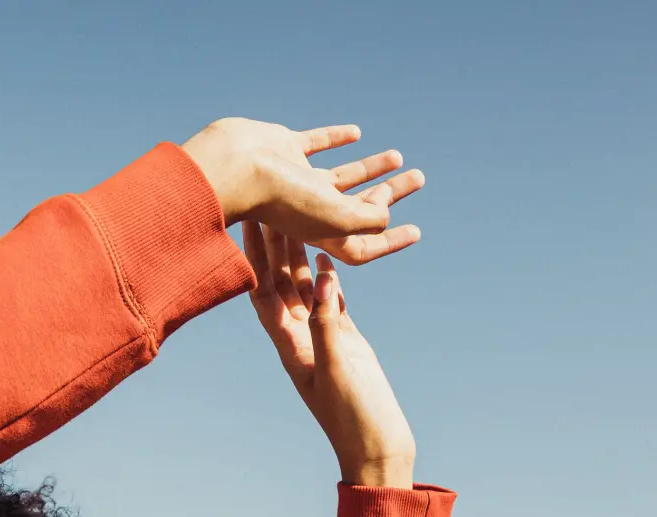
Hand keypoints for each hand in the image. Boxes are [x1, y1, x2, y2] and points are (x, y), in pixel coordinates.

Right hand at [182, 118, 422, 265]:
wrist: (237, 164)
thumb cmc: (284, 198)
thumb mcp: (337, 218)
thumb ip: (368, 220)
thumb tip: (386, 214)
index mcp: (324, 232)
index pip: (364, 244)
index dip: (392, 241)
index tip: (417, 231)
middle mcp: (312, 208)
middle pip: (360, 205)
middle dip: (391, 193)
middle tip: (420, 178)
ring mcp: (298, 178)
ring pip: (343, 176)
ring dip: (371, 168)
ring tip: (399, 157)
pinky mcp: (286, 150)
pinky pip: (316, 144)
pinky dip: (336, 139)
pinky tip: (356, 133)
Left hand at [245, 222, 414, 487]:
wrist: (377, 449)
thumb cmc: (354, 420)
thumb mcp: (338, 369)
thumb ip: (328, 323)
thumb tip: (322, 277)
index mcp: (290, 346)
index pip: (264, 291)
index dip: (254, 254)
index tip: (248, 219)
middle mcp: (300, 339)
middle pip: (281, 283)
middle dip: (273, 244)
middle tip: (267, 202)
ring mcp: (322, 341)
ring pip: (306, 289)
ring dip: (300, 254)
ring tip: (296, 216)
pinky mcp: (346, 344)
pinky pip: (332, 303)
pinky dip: (328, 278)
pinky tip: (327, 255)